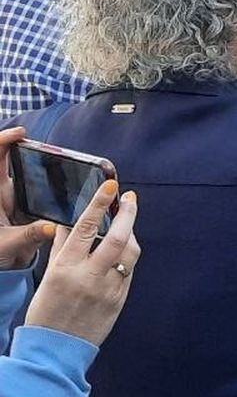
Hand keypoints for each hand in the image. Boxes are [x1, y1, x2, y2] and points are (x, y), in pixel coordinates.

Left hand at [0, 126, 58, 266]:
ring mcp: (16, 196)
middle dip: (32, 149)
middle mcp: (4, 191)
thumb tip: (52, 227)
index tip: (22, 134)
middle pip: (12, 159)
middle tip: (53, 150)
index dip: (4, 140)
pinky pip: (41, 189)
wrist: (2, 262)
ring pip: (29, 173)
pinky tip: (70, 188)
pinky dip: (53, 185)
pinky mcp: (28, 206)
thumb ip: (29, 236)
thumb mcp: (8, 245)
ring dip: (45, 167)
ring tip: (67, 166)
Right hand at [26, 180, 139, 347]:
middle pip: (117, 237)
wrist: (57, 349)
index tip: (111, 186)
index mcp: (66, 269)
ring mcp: (109, 289)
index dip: (99, 204)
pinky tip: (122, 251)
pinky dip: (127, 258)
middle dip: (127, 214)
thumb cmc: (47, 311)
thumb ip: (62, 248)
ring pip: (130, 253)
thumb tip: (70, 221)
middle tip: (130, 198)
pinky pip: (129, 271)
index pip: (85, 228)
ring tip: (125, 225)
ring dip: (130, 235)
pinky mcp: (121, 299)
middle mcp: (90, 277)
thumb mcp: (48, 276)